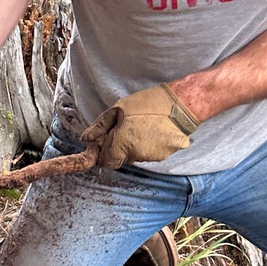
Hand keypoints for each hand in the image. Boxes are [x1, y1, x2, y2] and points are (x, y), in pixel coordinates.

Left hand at [81, 84, 199, 168]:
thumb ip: (100, 126)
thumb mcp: (119, 109)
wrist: (181, 105)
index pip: (105, 162)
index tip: (105, 141)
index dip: (102, 153)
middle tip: (125, 127)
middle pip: (120, 159)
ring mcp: (151, 157)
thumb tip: (85, 138)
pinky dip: (148, 145)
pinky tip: (153, 130)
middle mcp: (136, 155)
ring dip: (133, 145)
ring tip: (142, 126)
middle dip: (118, 147)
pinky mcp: (164, 156)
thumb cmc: (148, 103)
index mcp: (122, 143)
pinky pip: (149, 154)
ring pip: (135, 156)